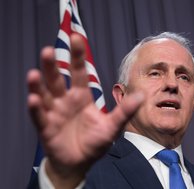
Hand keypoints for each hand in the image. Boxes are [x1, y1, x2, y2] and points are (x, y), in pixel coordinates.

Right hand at [27, 34, 142, 187]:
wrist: (80, 163)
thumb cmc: (95, 143)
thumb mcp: (112, 126)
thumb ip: (124, 111)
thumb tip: (142, 96)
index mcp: (81, 97)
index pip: (79, 72)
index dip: (78, 56)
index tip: (77, 38)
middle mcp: (65, 101)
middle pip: (57, 79)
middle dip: (52, 66)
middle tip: (49, 50)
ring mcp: (54, 113)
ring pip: (45, 95)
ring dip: (38, 85)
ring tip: (34, 74)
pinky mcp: (46, 127)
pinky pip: (39, 116)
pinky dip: (36, 108)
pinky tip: (34, 99)